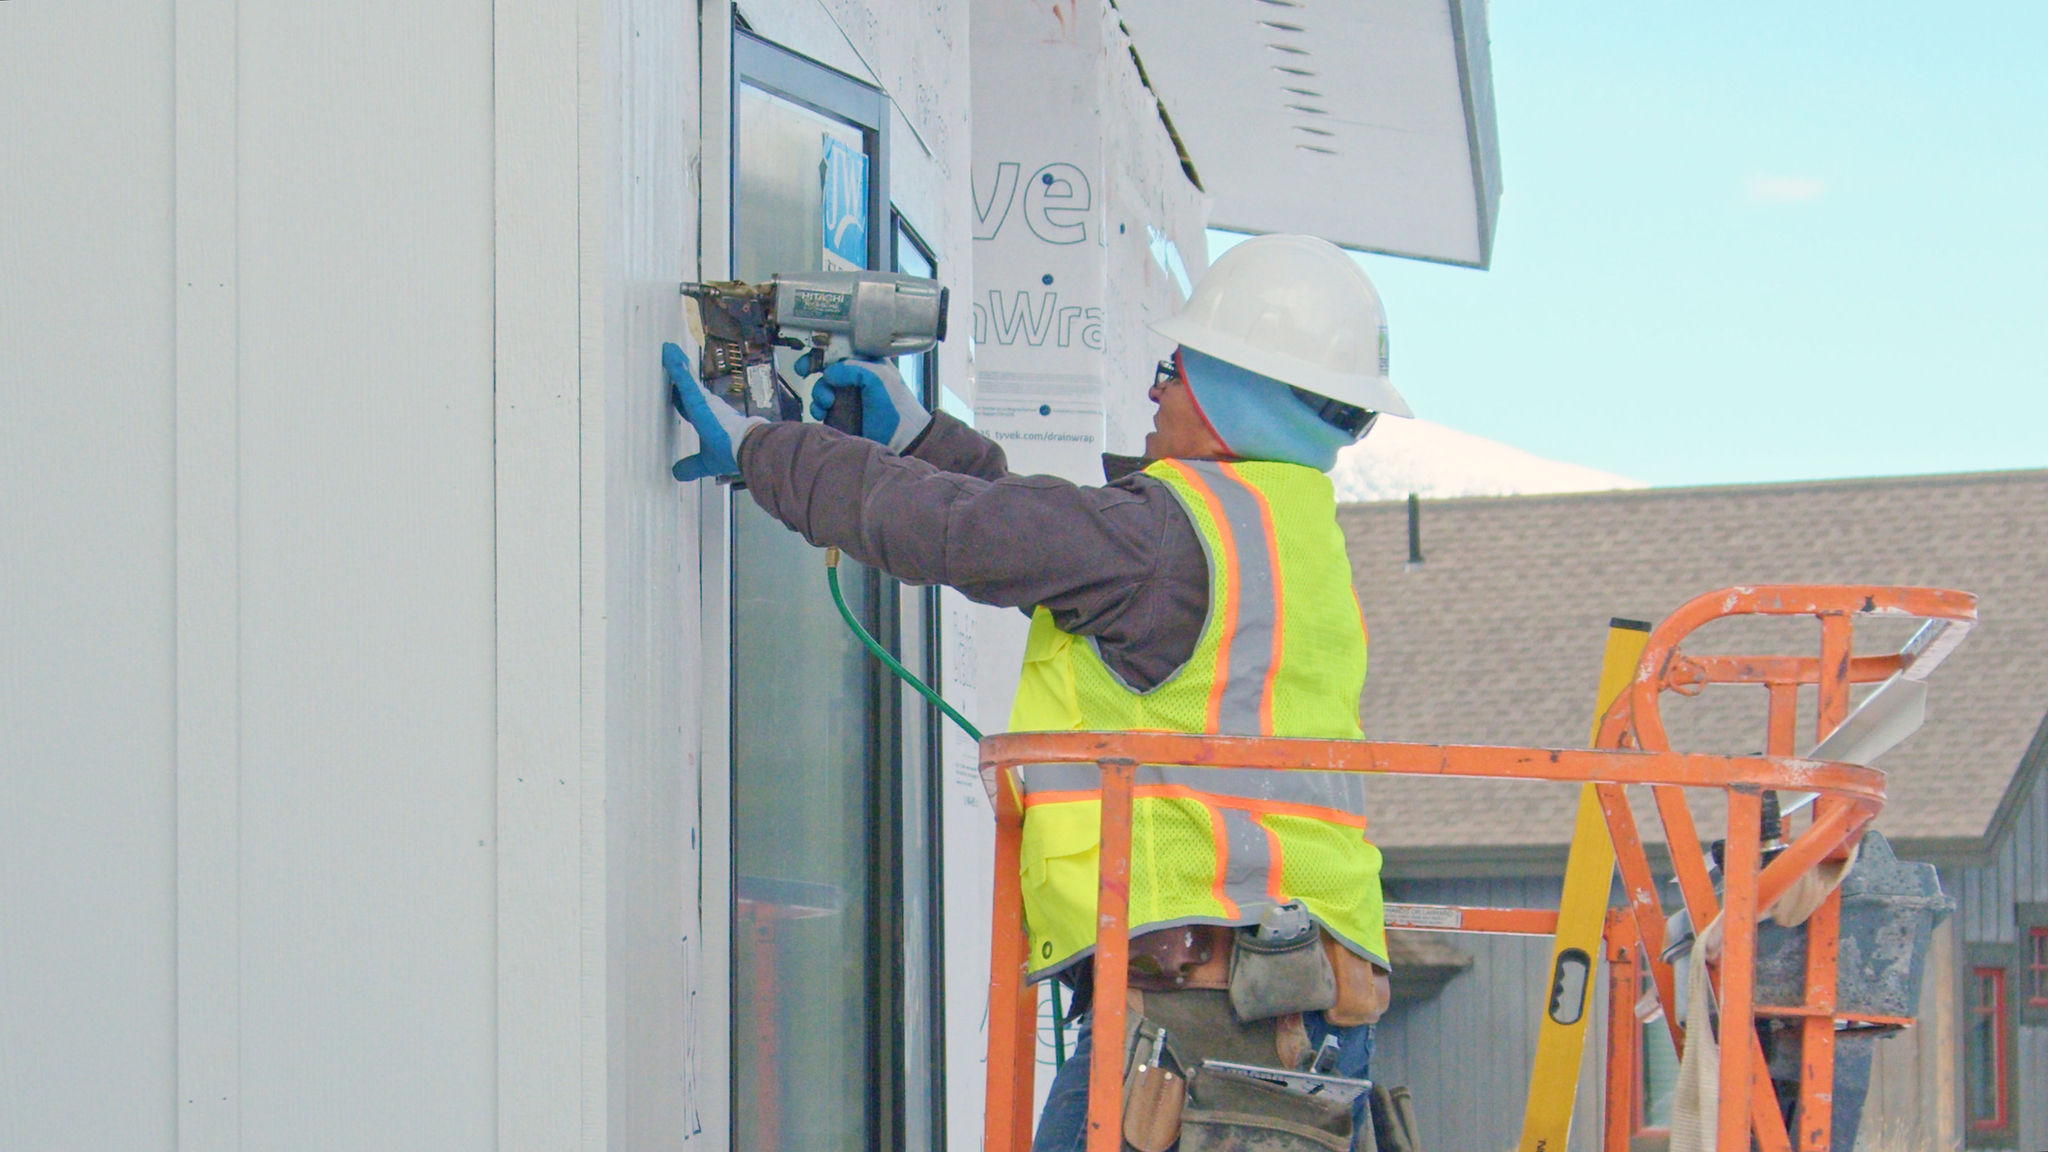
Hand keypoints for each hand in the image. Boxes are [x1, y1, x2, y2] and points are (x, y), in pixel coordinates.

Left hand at [666, 341, 766, 480]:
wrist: (746, 449)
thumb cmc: (732, 453)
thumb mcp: (705, 462)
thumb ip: (691, 465)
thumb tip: (676, 473)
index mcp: (707, 421)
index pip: (690, 406)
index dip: (680, 397)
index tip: (674, 391)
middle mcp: (706, 407)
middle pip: (687, 388)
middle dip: (679, 375)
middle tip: (671, 360)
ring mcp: (703, 401)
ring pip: (685, 380)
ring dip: (676, 365)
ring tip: (667, 350)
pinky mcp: (700, 399)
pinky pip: (684, 380)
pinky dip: (675, 367)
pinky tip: (669, 355)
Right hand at [804, 357, 930, 451]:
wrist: (901, 439)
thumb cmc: (896, 406)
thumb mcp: (878, 379)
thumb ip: (853, 369)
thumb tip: (827, 373)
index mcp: (867, 362)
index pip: (841, 348)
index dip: (824, 349)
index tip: (812, 354)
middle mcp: (855, 376)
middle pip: (826, 366)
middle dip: (813, 367)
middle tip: (803, 370)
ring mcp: (847, 395)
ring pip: (821, 386)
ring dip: (818, 392)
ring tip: (827, 402)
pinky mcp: (840, 413)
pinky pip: (821, 406)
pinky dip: (817, 407)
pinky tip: (821, 412)